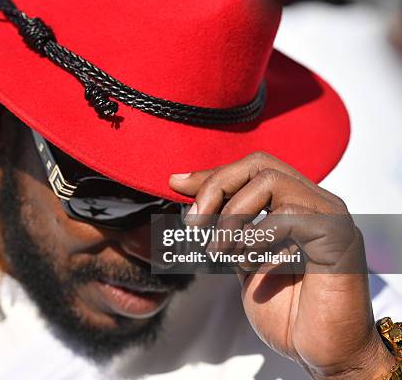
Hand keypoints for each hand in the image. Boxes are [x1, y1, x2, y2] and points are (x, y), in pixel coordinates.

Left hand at [169, 151, 394, 378]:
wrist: (323, 351)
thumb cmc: (286, 310)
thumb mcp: (242, 261)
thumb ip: (226, 231)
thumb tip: (193, 206)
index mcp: (293, 204)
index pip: (250, 169)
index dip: (211, 175)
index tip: (175, 184)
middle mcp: (314, 202)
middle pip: (259, 164)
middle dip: (216, 187)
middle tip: (194, 223)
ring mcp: (329, 216)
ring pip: (270, 182)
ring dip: (232, 217)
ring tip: (221, 251)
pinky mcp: (339, 236)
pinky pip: (290, 217)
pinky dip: (259, 238)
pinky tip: (253, 266)